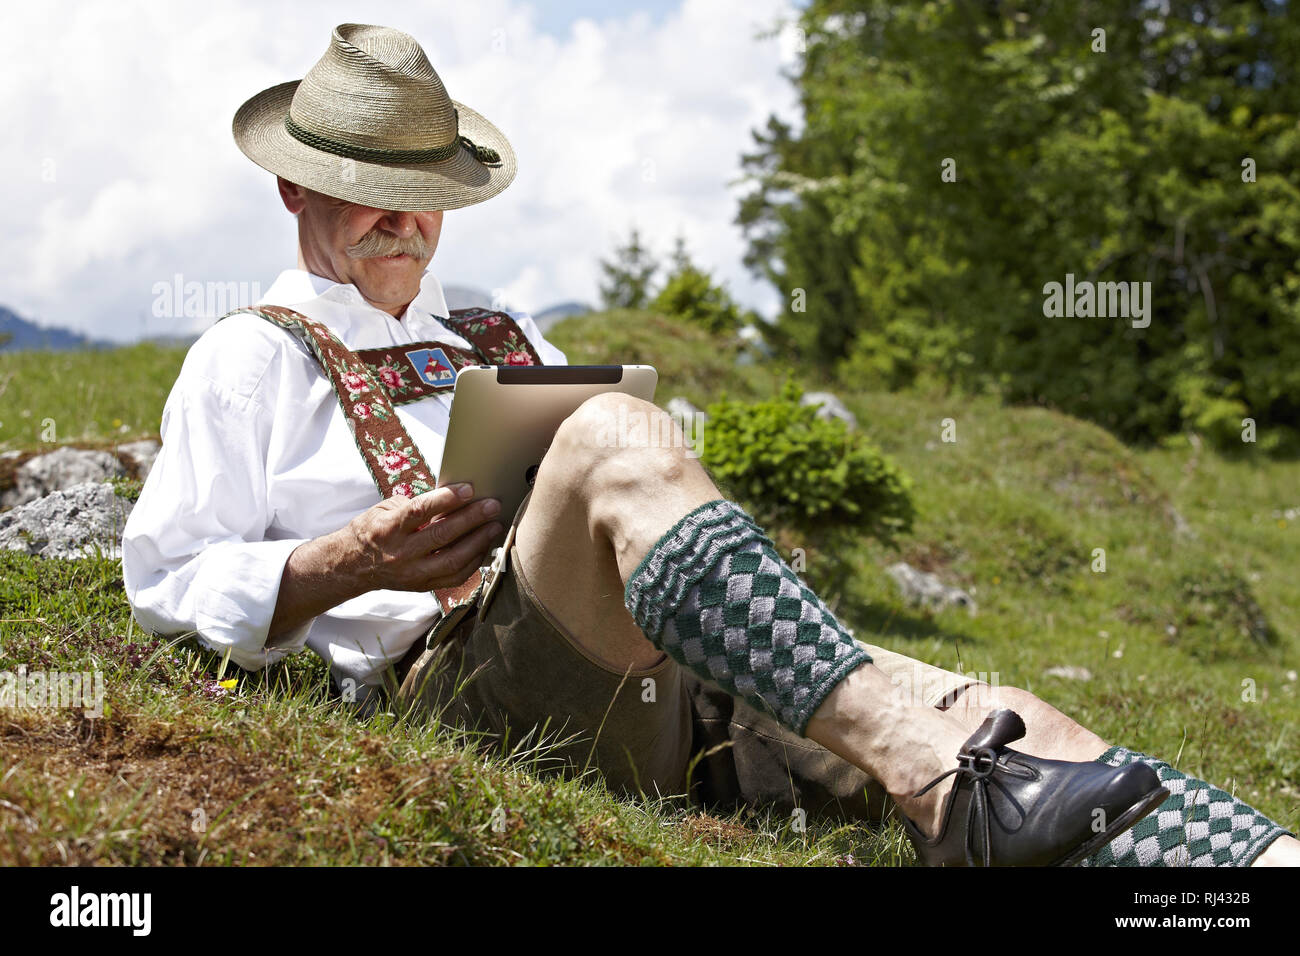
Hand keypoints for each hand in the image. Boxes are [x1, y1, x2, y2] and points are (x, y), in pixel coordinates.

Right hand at [341, 483, 502, 592]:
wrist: (352, 565)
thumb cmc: (373, 530)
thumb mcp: (385, 509)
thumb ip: (415, 505)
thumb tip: (451, 497)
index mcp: (389, 528)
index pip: (421, 510)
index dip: (447, 499)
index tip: (469, 489)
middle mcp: (401, 552)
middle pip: (442, 535)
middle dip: (472, 518)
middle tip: (492, 506)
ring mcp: (413, 573)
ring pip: (452, 560)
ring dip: (478, 542)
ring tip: (494, 526)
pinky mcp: (422, 586)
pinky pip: (455, 577)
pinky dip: (473, 562)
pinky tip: (483, 547)